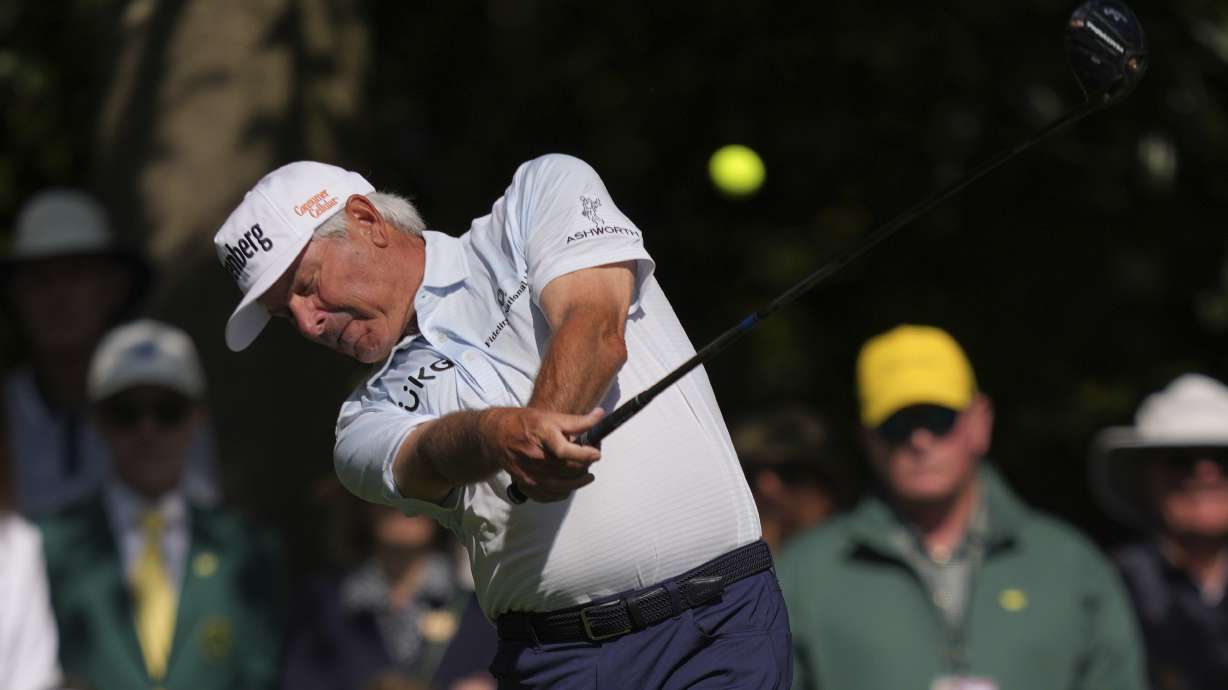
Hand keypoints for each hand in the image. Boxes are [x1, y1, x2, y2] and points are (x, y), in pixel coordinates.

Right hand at [482, 407, 602, 501]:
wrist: (495, 435)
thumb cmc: (524, 423)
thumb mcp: (550, 416)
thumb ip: (576, 421)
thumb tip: (600, 416)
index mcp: (542, 435)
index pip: (565, 451)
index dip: (585, 454)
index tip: (596, 453)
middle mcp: (534, 456)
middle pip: (567, 469)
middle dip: (585, 466)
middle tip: (592, 459)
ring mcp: (529, 473)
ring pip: (561, 486)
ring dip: (578, 482)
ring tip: (587, 475)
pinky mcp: (525, 484)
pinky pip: (548, 495)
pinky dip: (562, 493)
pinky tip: (569, 486)